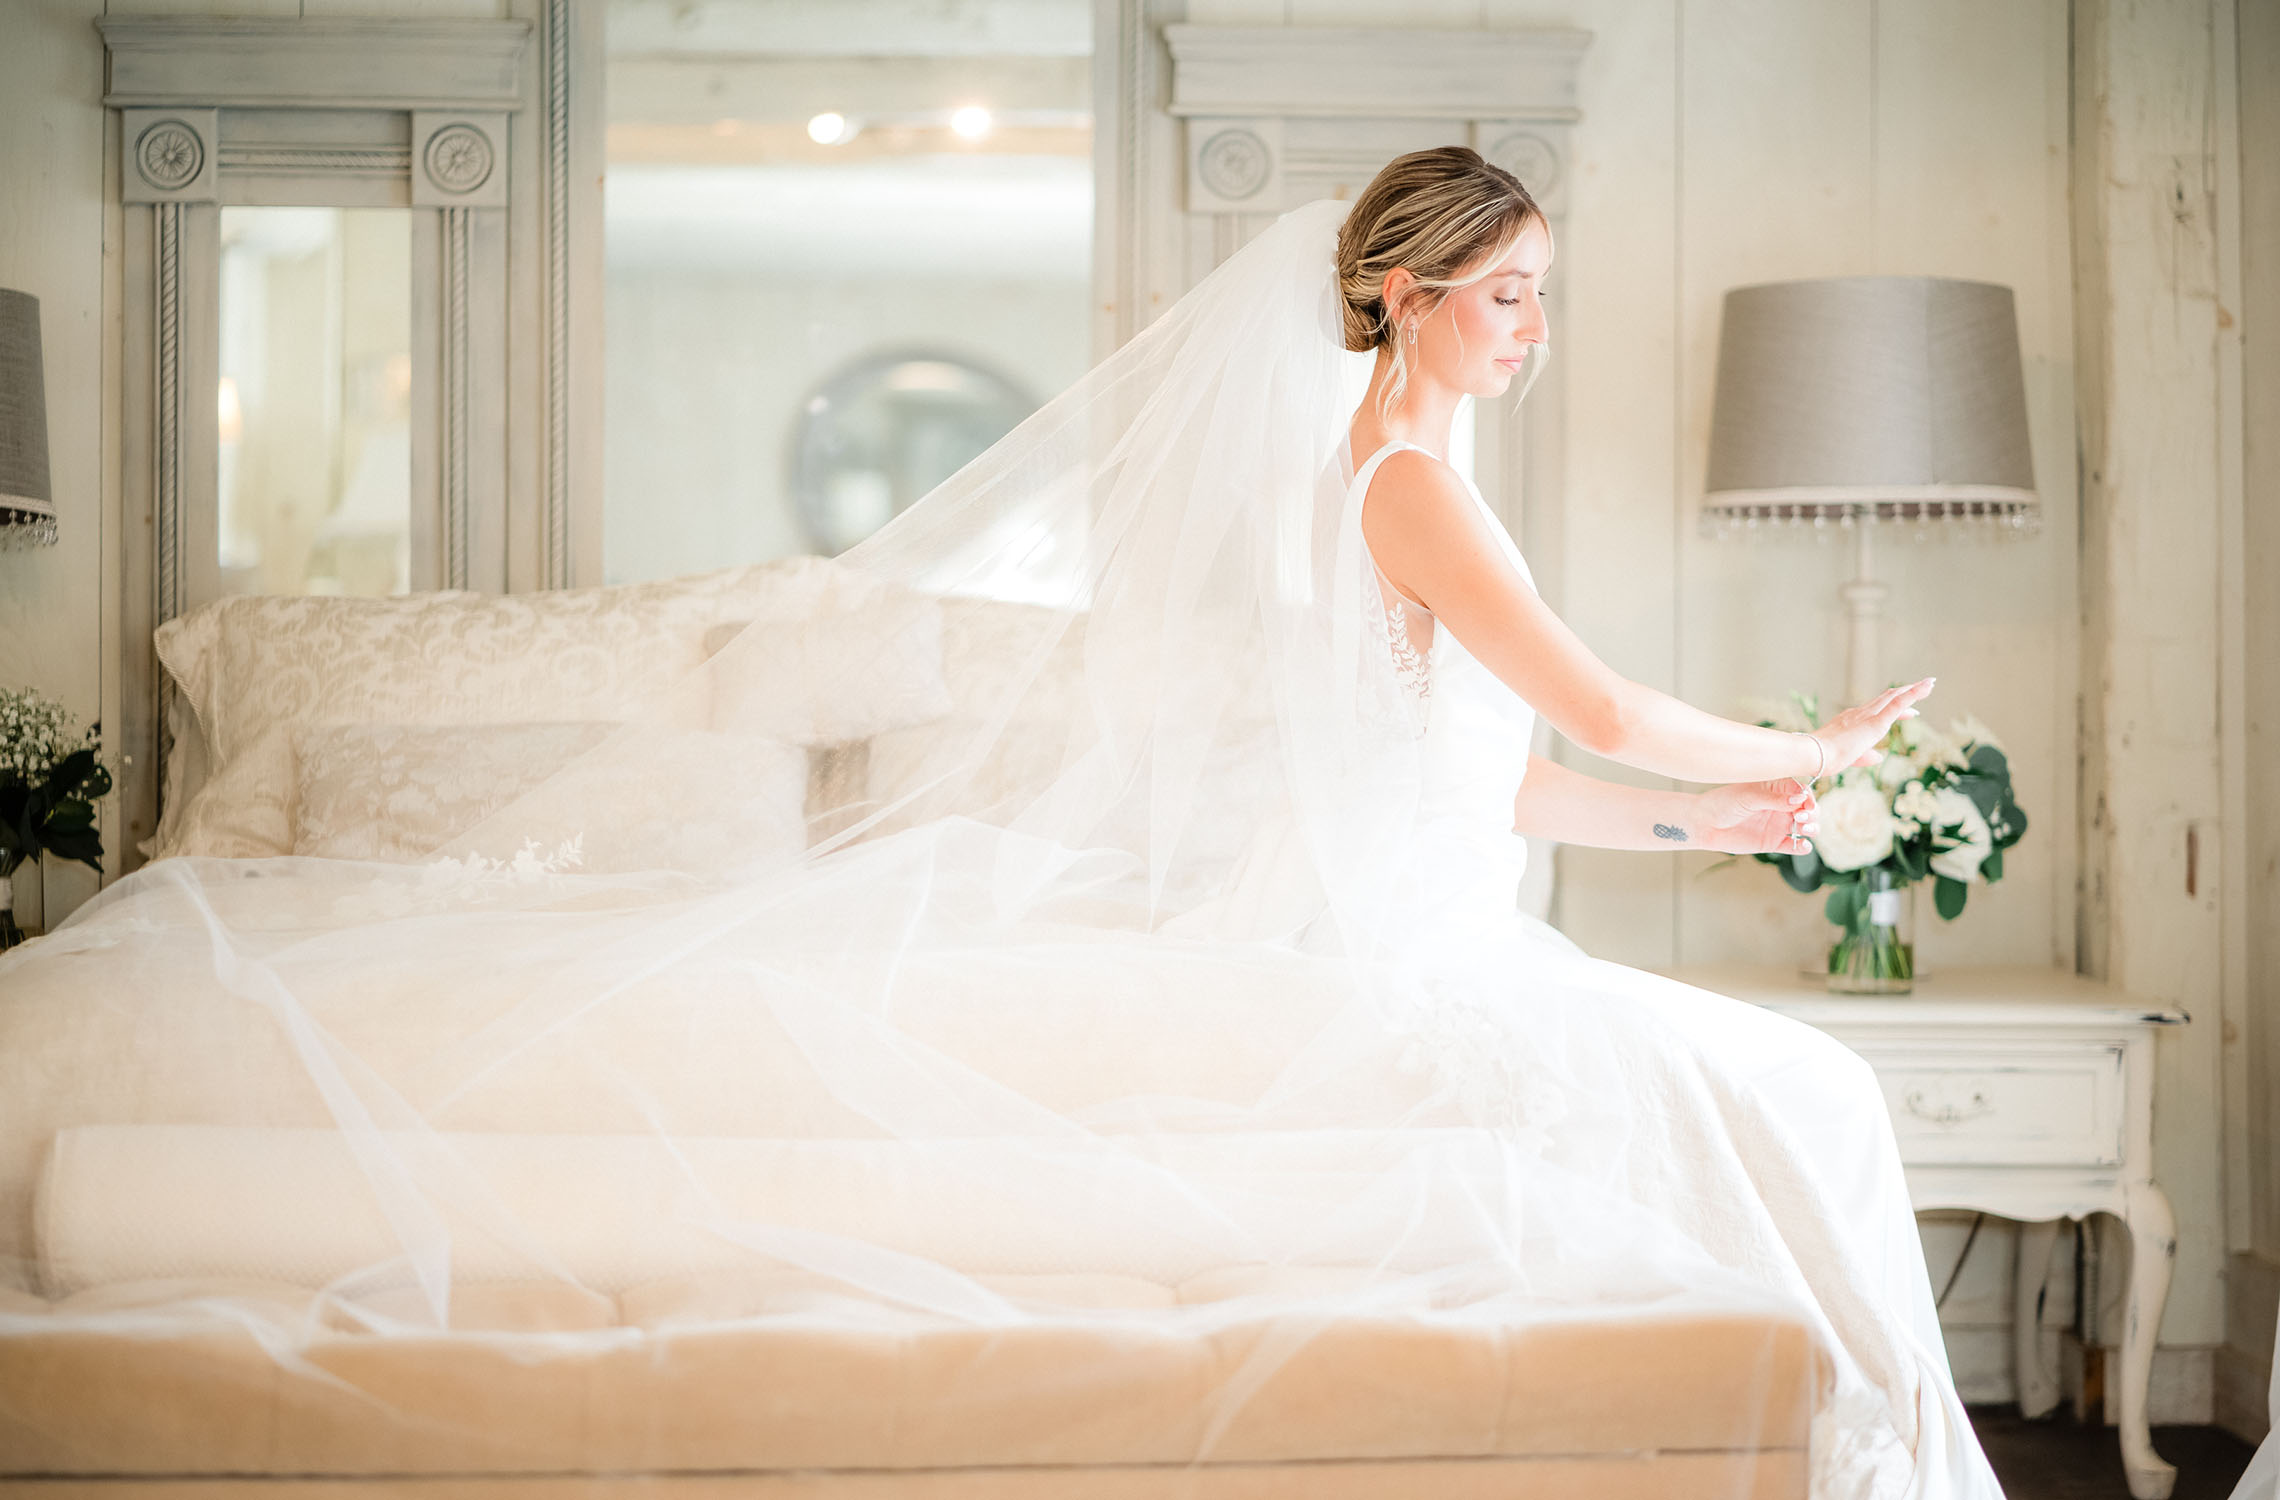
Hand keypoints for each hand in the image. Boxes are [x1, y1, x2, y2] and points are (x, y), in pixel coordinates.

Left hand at [1695, 779, 1818, 856]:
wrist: (1704, 824)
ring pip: (1806, 826)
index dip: (1808, 797)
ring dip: (1812, 828)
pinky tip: (1803, 845)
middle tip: (1802, 817)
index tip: (1805, 804)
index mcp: (1776, 788)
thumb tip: (1799, 799)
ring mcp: (1779, 824)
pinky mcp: (1774, 842)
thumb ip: (1773, 799)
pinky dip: (1803, 847)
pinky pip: (1794, 845)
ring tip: (1805, 829)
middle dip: (1812, 813)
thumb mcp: (1748, 797)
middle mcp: (1781, 805)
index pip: (1801, 790)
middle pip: (1809, 808)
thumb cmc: (1723, 803)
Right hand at [1810, 678, 1935, 779]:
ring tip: (1930, 683)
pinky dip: (1913, 694)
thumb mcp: (1848, 759)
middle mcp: (1859, 713)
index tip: (1912, 710)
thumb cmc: (1823, 759)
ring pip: (1895, 697)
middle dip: (1906, 693)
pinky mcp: (1875, 722)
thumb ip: (1864, 757)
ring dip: (1914, 690)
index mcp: (1850, 721)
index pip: (1876, 709)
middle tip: (1923, 688)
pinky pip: (1898, 704)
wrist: (1814, 754)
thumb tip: (1880, 757)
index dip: (1895, 707)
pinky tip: (1926, 687)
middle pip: (1888, 698)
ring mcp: (1867, 716)